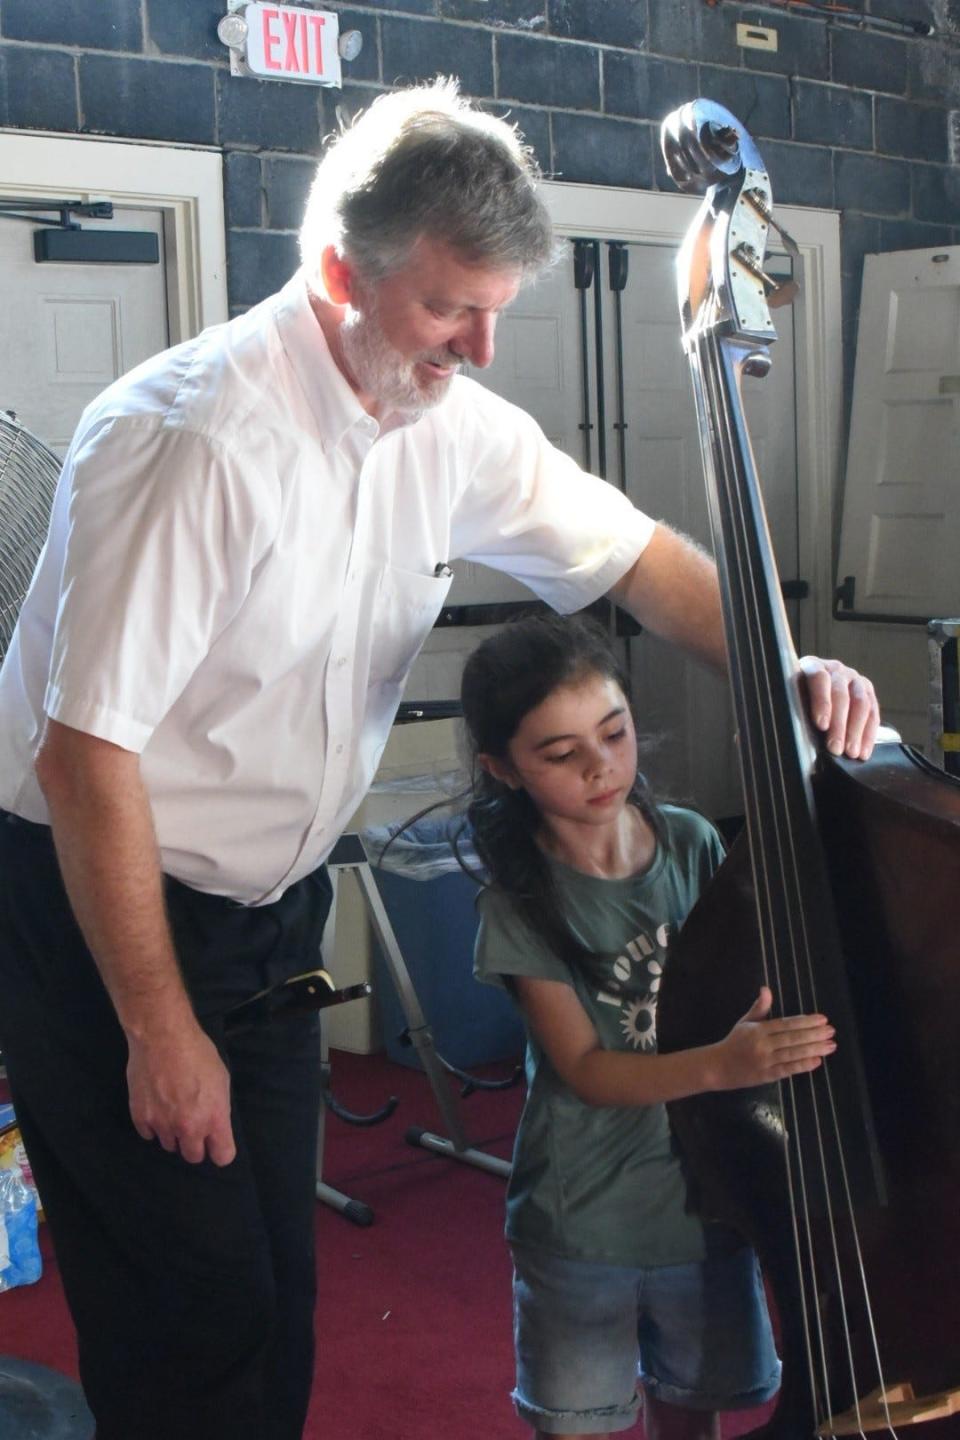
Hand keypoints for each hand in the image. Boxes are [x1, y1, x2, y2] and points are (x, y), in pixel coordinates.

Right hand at [126, 1023, 235, 1166]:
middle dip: (195, 1144)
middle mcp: (189, 1127)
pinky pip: (149, 1135)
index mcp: (214, 1117)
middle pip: (193, 1157)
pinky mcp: (141, 1118)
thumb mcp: (221, 1078)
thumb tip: (214, 1124)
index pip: (222, 1156)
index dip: (220, 1150)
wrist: (162, 1037)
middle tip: (192, 1124)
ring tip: (172, 1109)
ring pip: (170, 1146)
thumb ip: (218, 1108)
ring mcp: (163, 1125)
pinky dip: (153, 1125)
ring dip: (173, 1134)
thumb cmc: (197, 1052)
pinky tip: (156, 1106)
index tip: (216, 1143)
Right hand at [713, 986, 835, 1089]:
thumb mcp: (745, 1022)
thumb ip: (759, 1007)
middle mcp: (763, 1045)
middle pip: (793, 1038)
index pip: (786, 1024)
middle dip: (814, 1034)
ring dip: (814, 1049)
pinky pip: (788, 1070)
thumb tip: (766, 989)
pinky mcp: (767, 1076)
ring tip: (830, 1045)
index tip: (822, 1019)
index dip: (805, 1022)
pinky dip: (803, 1065)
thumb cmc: (734, 1043)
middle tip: (831, 1031)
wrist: (717, 1067)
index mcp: (758, 1030)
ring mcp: (765, 1062)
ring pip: (793, 1054)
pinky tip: (817, 1061)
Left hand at [798, 655, 878, 760]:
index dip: (821, 702)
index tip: (821, 725)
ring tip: (851, 753)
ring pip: (861, 704)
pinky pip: (873, 713)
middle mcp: (835, 669)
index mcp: (813, 666)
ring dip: (856, 732)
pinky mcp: (867, 691)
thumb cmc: (796, 699)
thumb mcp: (790, 699)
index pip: (819, 679)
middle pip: (841, 695)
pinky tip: (863, 752)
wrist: (812, 692)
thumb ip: (793, 709)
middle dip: (839, 725)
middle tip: (835, 748)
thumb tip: (793, 733)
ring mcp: (854, 679)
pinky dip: (868, 735)